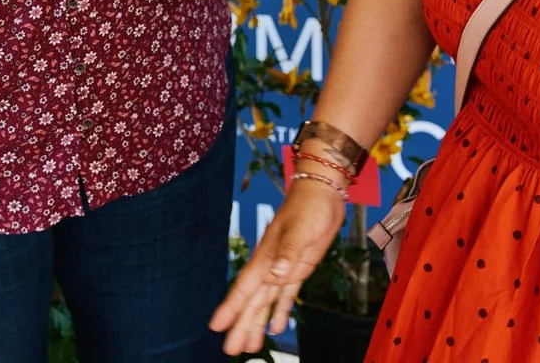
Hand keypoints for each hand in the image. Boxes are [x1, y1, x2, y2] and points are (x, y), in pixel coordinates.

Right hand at [210, 174, 347, 354]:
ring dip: (257, 324)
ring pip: (266, 302)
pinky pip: (286, 295)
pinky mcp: (298, 268)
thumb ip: (287, 252)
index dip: (231, 308)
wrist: (322, 192)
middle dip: (241, 325)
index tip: (217, 326)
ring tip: (249, 347)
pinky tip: (276, 327)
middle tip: (231, 351)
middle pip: (252, 302)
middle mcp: (270, 266)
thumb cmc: (308, 207)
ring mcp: (283, 268)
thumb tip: (276, 274)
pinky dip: (280, 312)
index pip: (245, 288)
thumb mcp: (299, 229)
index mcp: (266, 258)